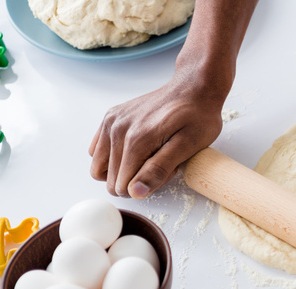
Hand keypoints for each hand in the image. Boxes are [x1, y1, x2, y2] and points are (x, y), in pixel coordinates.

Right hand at [89, 73, 223, 198]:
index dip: (146, 187)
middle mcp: (117, 130)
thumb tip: (135, 192)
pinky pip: (98, 150)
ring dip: (123, 170)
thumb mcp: (188, 147)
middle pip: (111, 180)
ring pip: (100, 168)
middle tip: (161, 162)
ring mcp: (111, 122)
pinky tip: (139, 148)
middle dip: (135, 179)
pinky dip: (114, 157)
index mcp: (136, 140)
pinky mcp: (111, 117)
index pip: (124, 187)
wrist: (194, 88)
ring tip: (150, 156)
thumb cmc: (197, 117)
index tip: (166, 170)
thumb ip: (159, 170)